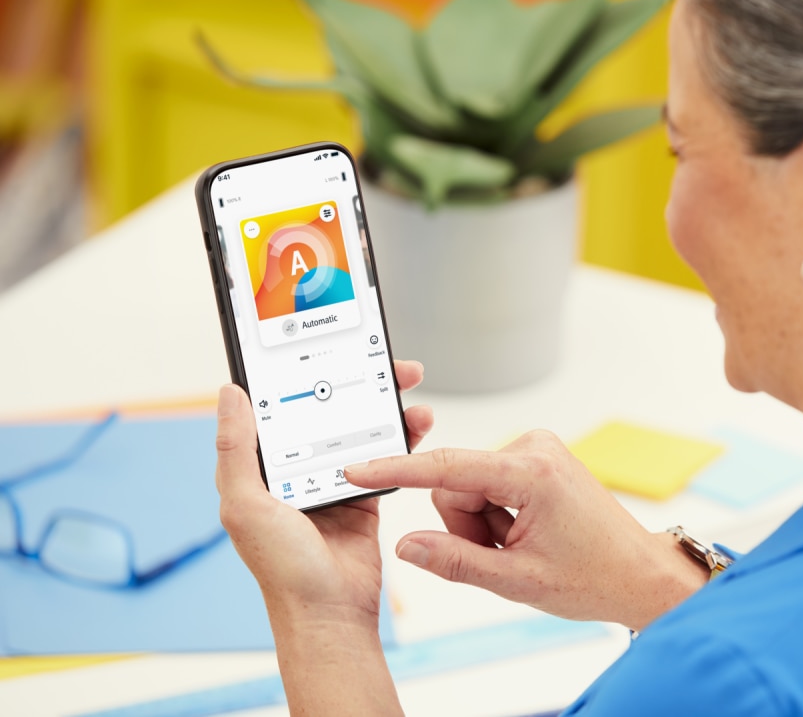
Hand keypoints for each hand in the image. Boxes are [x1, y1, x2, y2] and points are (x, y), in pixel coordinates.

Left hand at [214, 359, 433, 624]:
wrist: (329, 614)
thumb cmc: (281, 569)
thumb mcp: (245, 505)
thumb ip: (237, 449)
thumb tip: (229, 395)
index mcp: (263, 467)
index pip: (280, 406)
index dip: (300, 373)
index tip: (323, 346)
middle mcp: (297, 470)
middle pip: (328, 410)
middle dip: (356, 382)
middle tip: (384, 361)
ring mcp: (333, 481)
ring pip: (360, 428)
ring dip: (386, 406)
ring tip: (408, 386)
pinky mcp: (365, 495)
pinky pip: (385, 456)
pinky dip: (402, 437)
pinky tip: (416, 423)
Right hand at [342, 431, 708, 631]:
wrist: (636, 573)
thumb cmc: (592, 577)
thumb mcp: (516, 580)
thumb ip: (456, 562)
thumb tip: (407, 545)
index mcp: (531, 472)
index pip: (447, 468)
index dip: (397, 471)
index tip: (359, 469)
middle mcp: (534, 448)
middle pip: (456, 485)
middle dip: (468, 527)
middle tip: (505, 554)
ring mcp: (537, 450)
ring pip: (469, 488)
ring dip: (483, 526)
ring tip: (522, 546)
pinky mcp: (537, 458)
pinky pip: (489, 486)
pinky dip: (496, 516)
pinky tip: (526, 534)